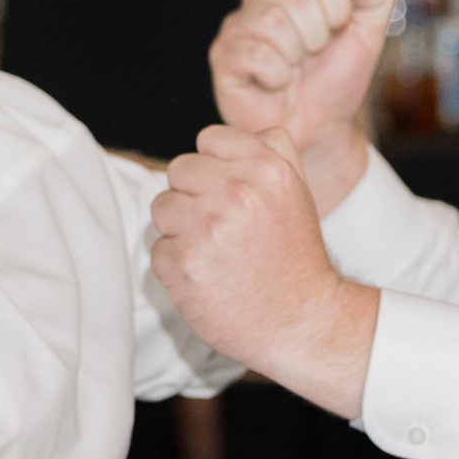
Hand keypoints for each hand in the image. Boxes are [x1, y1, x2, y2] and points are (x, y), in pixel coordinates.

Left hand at [148, 117, 377, 406]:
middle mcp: (235, 193)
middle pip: (178, 171)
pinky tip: (205, 278)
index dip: (213, 167)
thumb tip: (226, 136)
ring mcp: (206, 230)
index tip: (225, 192)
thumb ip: (270, 148)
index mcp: (265, 168)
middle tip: (216, 226)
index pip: (208, 140)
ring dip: (179, 230)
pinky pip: (158, 251)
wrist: (301, 323)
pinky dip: (175, 267)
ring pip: (162, 208)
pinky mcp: (184, 267)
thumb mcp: (297, 190)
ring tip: (210, 251)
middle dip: (192, 196)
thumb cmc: (296, 257)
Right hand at [201, 0, 401, 205]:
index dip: (339, 15)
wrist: (315, 130)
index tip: (334, 37)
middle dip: (316, 38)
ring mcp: (240, 24)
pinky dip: (275, 76)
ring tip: (292, 71)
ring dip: (294, 59)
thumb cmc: (334, 82)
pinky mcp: (223, 54)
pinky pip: (256, 54)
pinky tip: (273, 83)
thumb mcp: (368, 38)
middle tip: (310, 58)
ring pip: (274, 23)